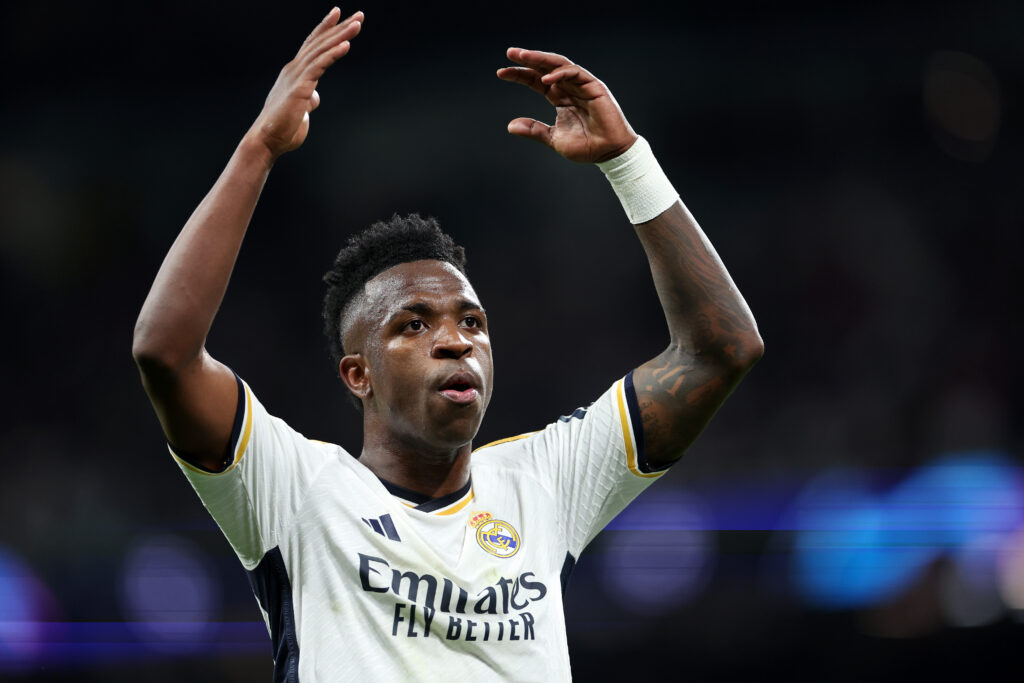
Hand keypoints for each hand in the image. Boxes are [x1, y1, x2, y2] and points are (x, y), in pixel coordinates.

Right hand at [247, 8, 362, 158]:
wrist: (268, 139)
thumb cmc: (283, 126)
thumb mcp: (300, 108)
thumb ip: (308, 98)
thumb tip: (315, 96)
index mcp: (295, 72)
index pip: (312, 45)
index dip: (326, 28)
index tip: (340, 14)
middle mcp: (294, 69)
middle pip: (320, 42)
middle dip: (340, 27)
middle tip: (359, 15)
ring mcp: (296, 77)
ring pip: (321, 50)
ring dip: (340, 36)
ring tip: (357, 24)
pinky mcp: (300, 88)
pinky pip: (319, 67)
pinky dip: (333, 54)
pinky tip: (346, 45)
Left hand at [497, 48, 637, 162]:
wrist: (608, 153)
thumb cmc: (587, 147)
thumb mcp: (553, 139)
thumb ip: (534, 130)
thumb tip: (511, 126)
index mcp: (560, 98)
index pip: (536, 81)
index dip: (520, 75)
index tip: (501, 73)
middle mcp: (569, 88)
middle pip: (545, 68)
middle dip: (528, 59)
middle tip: (510, 53)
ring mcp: (582, 85)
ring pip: (559, 65)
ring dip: (541, 59)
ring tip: (523, 56)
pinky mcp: (594, 86)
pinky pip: (575, 73)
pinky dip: (560, 73)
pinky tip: (545, 78)